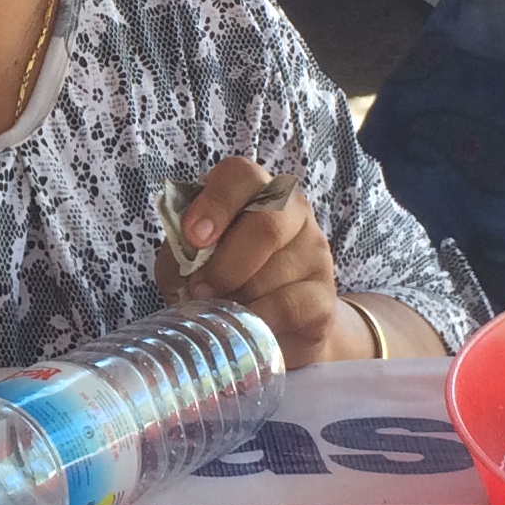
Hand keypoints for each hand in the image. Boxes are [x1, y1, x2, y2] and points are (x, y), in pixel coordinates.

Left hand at [151, 158, 343, 368]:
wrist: (272, 329)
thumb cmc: (222, 284)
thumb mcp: (189, 264)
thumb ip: (180, 256)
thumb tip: (183, 266)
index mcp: (253, 192)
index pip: (241, 175)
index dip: (216, 203)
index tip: (194, 238)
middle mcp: (292, 212)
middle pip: (266, 223)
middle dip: (225, 263)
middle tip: (200, 290)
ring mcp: (314, 252)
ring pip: (272, 273)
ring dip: (236, 298)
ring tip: (222, 311)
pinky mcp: (324, 297)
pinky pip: (288, 306)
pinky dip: (257, 319)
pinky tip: (245, 326)